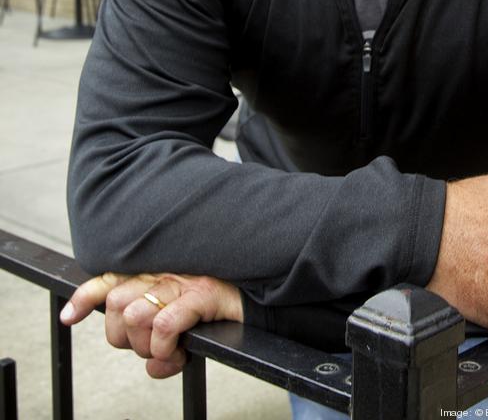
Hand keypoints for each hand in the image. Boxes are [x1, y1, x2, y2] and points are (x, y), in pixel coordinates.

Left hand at [59, 272, 242, 377]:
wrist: (265, 287)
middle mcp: (166, 272)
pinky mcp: (202, 293)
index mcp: (158, 271)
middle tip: (149, 348)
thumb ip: (162, 339)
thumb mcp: (186, 317)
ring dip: (145, 346)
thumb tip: (153, 368)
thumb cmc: (225, 302)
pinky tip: (178, 352)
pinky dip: (164, 348)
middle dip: (124, 338)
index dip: (85, 296)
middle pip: (116, 305)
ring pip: (135, 315)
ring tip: (166, 351)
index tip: (70, 315)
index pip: (111, 278)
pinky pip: (165, 325)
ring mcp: (183, 281)